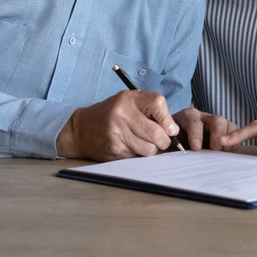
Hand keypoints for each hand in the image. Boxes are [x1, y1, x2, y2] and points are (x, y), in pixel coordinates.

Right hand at [56, 89, 179, 160]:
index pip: (158, 104)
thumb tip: (174, 129)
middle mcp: (122, 114)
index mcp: (129, 99)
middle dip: (164, 141)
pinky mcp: (113, 149)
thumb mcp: (129, 102)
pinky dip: (138, 155)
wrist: (82, 129)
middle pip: (157, 132)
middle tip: (160, 141)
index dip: (168, 120)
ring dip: (151, 149)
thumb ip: (151, 110)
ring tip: (142, 143)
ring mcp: (116, 132)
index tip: (170, 128)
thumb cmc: (112, 114)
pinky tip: (130, 147)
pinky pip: (137, 157)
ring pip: (149, 149)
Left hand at [172, 107, 237, 150]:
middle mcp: (203, 118)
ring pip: (228, 125)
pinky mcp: (224, 132)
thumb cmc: (170, 141)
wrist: (174, 140)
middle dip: (218, 135)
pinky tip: (229, 154)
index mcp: (187, 117)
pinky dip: (234, 143)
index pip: (194, 122)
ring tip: (225, 153)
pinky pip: (234, 133)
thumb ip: (168, 145)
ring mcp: (215, 124)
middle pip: (217, 120)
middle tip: (216, 150)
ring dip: (229, 139)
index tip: (196, 149)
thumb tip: (172, 156)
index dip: (196, 135)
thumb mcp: (166, 142)